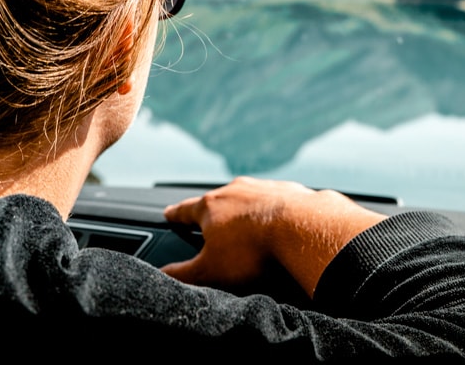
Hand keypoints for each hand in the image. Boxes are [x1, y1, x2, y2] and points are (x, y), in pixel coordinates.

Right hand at [160, 176, 385, 297]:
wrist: (303, 230)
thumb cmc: (254, 250)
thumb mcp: (210, 271)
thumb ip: (183, 275)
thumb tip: (161, 277)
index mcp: (211, 206)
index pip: (185, 209)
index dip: (175, 214)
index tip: (169, 213)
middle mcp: (237, 190)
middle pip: (219, 201)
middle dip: (215, 214)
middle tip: (212, 226)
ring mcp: (266, 188)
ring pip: (250, 198)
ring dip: (247, 211)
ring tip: (249, 230)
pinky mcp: (293, 192)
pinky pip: (279, 202)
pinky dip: (276, 214)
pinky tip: (282, 228)